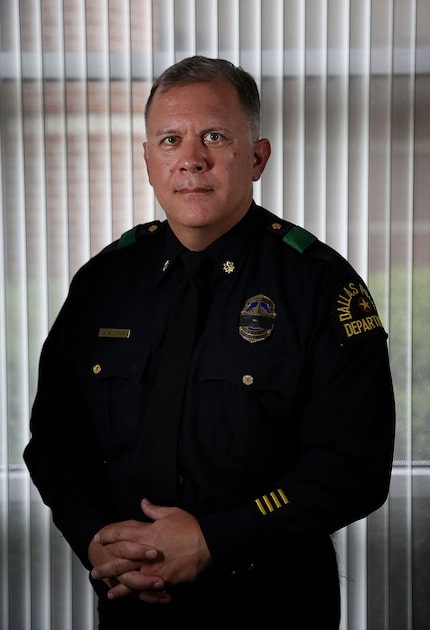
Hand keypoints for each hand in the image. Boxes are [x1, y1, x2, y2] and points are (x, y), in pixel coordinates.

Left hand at [90, 498, 211, 602]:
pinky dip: (137, 594)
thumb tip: (143, 502)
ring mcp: (153, 569)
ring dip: (117, 585)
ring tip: (107, 590)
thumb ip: (154, 510)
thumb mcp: (171, 513)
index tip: (98, 537)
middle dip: (105, 565)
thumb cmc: (190, 527)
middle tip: (94, 571)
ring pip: (129, 579)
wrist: (208, 544)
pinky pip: (147, 589)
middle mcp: (145, 553)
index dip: (107, 535)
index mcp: (146, 533)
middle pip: (119, 560)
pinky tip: (131, 598)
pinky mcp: (163, 581)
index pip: (121, 534)